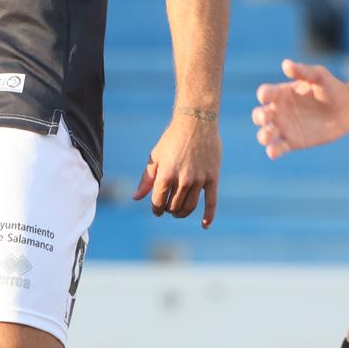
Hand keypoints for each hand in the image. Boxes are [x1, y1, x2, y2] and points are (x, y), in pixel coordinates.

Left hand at [132, 109, 221, 227]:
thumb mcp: (155, 157)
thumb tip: (136, 198)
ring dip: (182, 213)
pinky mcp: (213, 178)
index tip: (157, 209)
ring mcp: (199, 180)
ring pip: (190, 207)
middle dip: (168, 210)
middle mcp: (183, 180)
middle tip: (168, 207)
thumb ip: (146, 179)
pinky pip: (212, 203)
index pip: (158, 202)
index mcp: (166, 175)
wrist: (196, 122)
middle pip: (174, 207)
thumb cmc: (172, 139)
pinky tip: (204, 225)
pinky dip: (208, 216)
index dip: (156, 209)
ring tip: (178, 212)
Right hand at [252, 59, 348, 157]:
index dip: (263, 95)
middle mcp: (280, 110)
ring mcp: (285, 127)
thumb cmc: (331, 88)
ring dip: (263, 135)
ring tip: (267, 137)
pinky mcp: (294, 142)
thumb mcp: (319, 76)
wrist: (348, 109)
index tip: (265, 96)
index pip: (266, 93)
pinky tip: (272, 152)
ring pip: (265, 133)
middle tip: (266, 117)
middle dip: (259, 116)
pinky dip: (273, 151)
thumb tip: (286, 64)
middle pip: (259, 115)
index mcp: (282, 93)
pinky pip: (279, 148)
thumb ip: (304, 70)